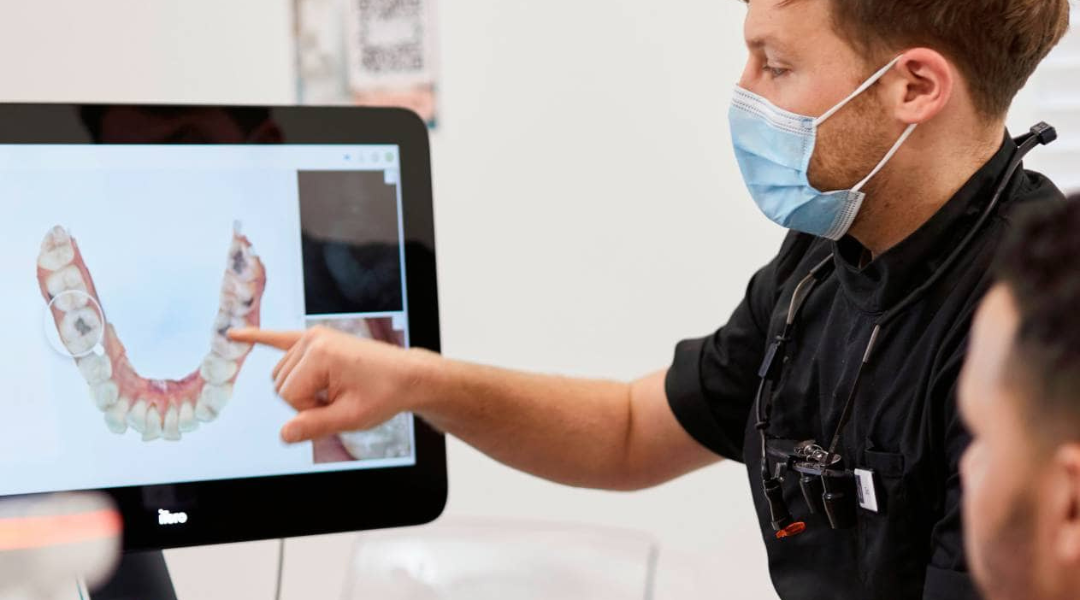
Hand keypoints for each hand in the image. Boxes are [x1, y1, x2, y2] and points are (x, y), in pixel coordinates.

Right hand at [227, 326, 431, 443]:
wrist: (407, 376)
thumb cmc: (383, 395)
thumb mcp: (351, 417)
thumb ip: (314, 426)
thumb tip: (284, 434)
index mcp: (320, 352)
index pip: (288, 395)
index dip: (309, 411)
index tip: (338, 406)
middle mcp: (312, 338)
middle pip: (280, 385)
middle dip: (304, 401)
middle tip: (339, 399)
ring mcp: (313, 336)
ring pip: (281, 376)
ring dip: (302, 391)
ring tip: (334, 389)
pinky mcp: (315, 338)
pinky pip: (278, 337)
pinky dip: (257, 336)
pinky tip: (233, 334)